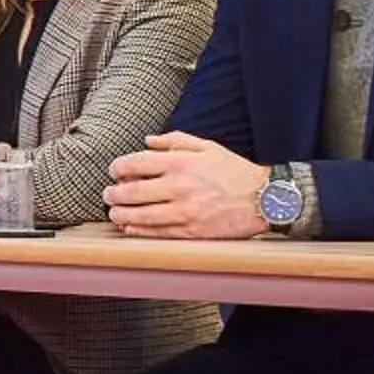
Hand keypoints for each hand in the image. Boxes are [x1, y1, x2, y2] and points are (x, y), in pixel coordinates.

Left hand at [104, 132, 270, 239]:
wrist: (266, 198)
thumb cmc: (234, 171)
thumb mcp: (208, 147)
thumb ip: (175, 141)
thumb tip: (147, 141)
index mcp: (181, 163)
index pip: (136, 164)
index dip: (118, 168)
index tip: (114, 171)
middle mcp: (180, 187)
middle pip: (132, 192)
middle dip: (113, 193)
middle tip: (107, 194)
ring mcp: (185, 211)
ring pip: (140, 215)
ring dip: (120, 214)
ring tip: (113, 212)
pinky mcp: (192, 231)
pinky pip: (157, 232)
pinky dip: (138, 230)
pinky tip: (128, 227)